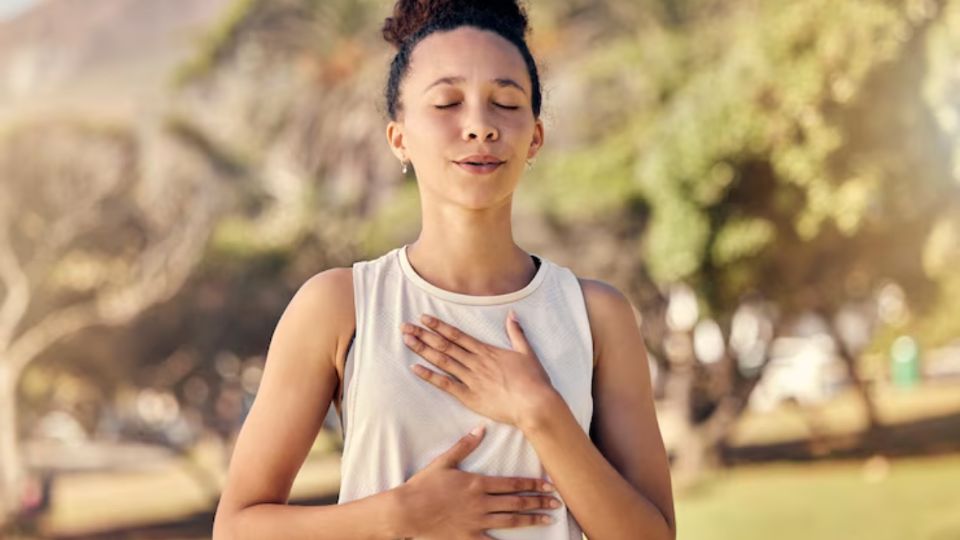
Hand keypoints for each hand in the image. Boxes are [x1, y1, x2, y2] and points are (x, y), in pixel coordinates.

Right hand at [397, 425, 559, 538]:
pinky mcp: (468, 537)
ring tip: (548, 519)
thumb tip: (480, 429)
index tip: (549, 485)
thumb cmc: (424, 485)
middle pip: (517, 502)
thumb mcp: (444, 461)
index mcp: (478, 483)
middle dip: (539, 502)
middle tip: (557, 503)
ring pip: (510, 521)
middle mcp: (481, 502)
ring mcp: (476, 521)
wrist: (408, 510)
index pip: (512, 483)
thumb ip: (464, 446)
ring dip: (531, 519)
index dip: (533, 484)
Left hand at [401, 309, 556, 427]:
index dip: (439, 326)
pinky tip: (415, 368)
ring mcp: (471, 379)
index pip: (457, 335)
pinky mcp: (469, 396)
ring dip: (423, 350)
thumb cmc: (534, 380)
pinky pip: (445, 384)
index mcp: (487, 351)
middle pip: (445, 345)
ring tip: (406, 341)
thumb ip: (516, 333)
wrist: (534, 404)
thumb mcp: (527, 352)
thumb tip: (512, 315)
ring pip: (442, 360)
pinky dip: (430, 376)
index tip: (424, 318)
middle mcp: (475, 362)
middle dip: (423, 335)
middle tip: (405, 327)